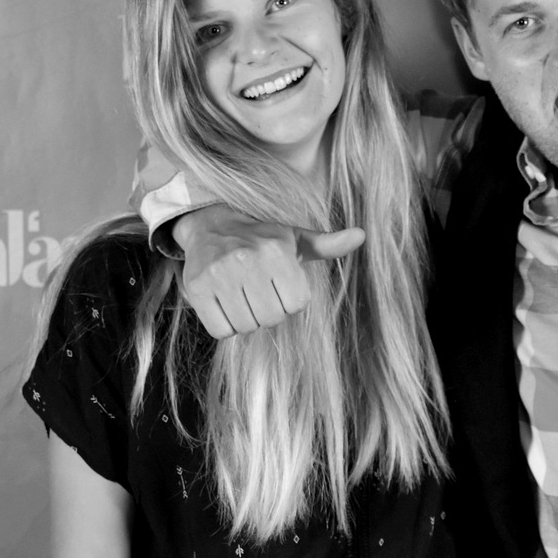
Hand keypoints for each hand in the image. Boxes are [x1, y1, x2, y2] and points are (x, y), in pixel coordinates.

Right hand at [173, 205, 364, 338]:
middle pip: (271, 318)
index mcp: (276, 250)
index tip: (278, 284)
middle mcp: (247, 259)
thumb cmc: (263, 240)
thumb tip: (361, 235)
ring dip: (247, 319)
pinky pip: (220, 330)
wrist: (212, 227)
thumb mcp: (297, 239)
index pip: (296, 305)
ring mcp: (218, 274)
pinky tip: (225, 303)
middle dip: (268, 311)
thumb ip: (329, 243)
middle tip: (258, 291)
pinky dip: (225, 325)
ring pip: (246, 326)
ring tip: (242, 295)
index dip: (289, 300)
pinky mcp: (196, 288)